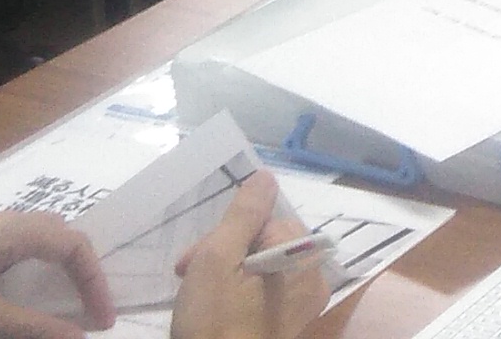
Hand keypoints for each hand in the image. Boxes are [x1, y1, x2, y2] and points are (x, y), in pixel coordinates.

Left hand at [0, 210, 111, 338]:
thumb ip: (30, 326)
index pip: (73, 245)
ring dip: (58, 271)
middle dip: (82, 273)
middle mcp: (2, 223)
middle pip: (60, 238)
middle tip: (89, 311)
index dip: (95, 281)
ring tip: (66, 305)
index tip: (100, 321)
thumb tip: (79, 337)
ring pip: (38, 242)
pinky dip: (34, 272)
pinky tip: (24, 297)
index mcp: (11, 231)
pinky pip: (16, 251)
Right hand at [172, 170, 329, 338]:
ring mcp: (301, 303)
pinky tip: (214, 302)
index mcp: (303, 260)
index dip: (227, 233)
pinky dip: (239, 289)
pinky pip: (265, 288)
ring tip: (196, 290)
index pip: (266, 220)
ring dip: (227, 269)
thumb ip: (244, 215)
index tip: (193, 258)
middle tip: (188, 272)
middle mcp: (312, 279)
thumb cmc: (213, 321)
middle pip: (265, 240)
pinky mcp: (287, 322)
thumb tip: (266, 178)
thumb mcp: (218, 259)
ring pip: (262, 263)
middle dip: (224, 250)